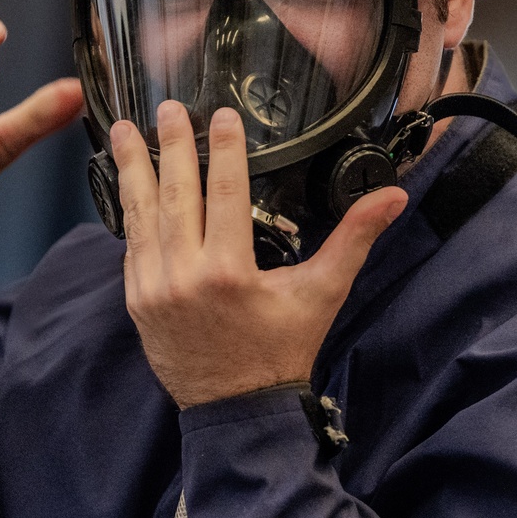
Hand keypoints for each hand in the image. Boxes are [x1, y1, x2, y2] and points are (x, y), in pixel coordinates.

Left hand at [112, 100, 407, 408]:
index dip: (224, 148)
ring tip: (124, 130)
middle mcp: (184, 277)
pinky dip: (129, 212)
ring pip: (140, 216)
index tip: (220, 115)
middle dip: (172, 145)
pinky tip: (127, 184)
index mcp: (229, 272)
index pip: (225, 192)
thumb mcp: (321, 294)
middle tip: (167, 106)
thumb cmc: (281, 353)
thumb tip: (392, 197)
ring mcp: (154, 290)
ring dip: (134, 169)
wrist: (238, 410)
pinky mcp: (138, 302)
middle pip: (175, 194)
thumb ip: (353, 239)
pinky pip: (131, 247)